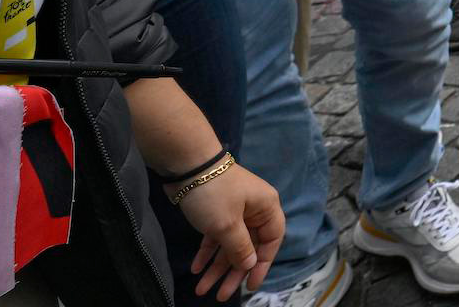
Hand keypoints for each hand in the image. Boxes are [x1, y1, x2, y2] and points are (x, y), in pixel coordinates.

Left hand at [172, 161, 284, 299]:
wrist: (187, 165)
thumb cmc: (214, 193)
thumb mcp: (227, 225)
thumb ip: (240, 248)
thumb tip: (250, 264)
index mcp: (266, 208)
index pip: (271, 241)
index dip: (262, 265)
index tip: (250, 285)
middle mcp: (254, 210)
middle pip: (248, 247)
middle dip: (233, 272)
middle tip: (221, 295)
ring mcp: (234, 211)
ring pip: (229, 244)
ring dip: (216, 267)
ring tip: (202, 290)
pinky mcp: (216, 211)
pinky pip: (215, 237)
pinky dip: (207, 252)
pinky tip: (196, 269)